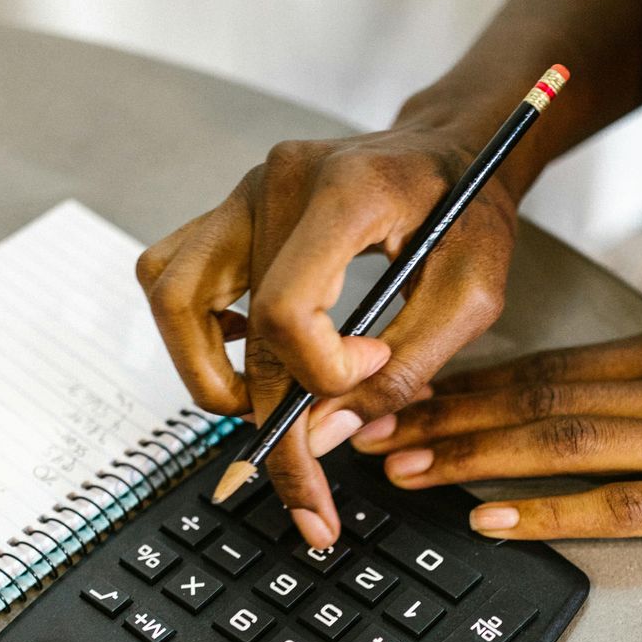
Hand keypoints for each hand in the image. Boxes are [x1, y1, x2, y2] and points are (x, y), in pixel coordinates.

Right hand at [135, 126, 517, 545]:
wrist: (453, 148)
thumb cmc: (468, 211)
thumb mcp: (471, 295)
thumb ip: (404, 370)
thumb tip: (324, 438)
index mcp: (344, 193)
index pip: (287, 309)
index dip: (320, 371)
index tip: (369, 370)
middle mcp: (276, 182)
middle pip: (238, 327)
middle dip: (271, 424)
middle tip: (307, 493)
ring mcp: (242, 192)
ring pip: (172, 297)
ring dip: (206, 374)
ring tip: (261, 414)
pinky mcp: (229, 210)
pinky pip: (170, 276)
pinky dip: (195, 331)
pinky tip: (248, 354)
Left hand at [351, 322, 641, 545]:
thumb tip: (582, 393)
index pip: (554, 363)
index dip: (470, 383)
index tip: (407, 396)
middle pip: (543, 399)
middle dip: (447, 417)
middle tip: (373, 432)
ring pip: (569, 445)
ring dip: (475, 460)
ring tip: (407, 471)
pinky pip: (627, 507)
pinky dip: (551, 512)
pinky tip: (494, 518)